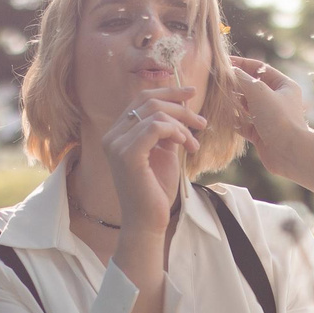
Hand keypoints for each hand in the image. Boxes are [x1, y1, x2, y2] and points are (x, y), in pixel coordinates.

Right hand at [98, 84, 206, 228]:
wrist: (148, 221)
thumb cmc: (156, 190)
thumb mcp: (164, 152)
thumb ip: (167, 130)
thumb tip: (182, 107)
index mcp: (118, 133)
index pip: (141, 99)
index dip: (168, 91)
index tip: (191, 92)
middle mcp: (112, 136)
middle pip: (149, 101)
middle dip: (180, 107)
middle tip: (201, 122)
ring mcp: (116, 144)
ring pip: (155, 113)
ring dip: (182, 125)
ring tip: (193, 144)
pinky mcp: (127, 155)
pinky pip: (155, 127)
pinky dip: (175, 132)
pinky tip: (185, 145)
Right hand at [230, 59, 313, 194]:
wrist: (289, 153)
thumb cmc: (278, 118)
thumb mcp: (259, 92)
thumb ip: (243, 79)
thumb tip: (231, 70)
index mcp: (284, 86)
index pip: (260, 69)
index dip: (242, 63)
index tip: (224, 62)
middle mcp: (278, 100)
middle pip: (253, 87)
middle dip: (236, 83)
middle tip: (217, 80)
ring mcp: (269, 118)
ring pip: (247, 105)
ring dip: (233, 101)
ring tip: (217, 96)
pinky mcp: (261, 133)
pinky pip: (244, 123)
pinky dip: (234, 120)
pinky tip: (222, 116)